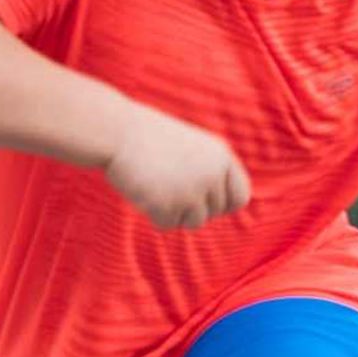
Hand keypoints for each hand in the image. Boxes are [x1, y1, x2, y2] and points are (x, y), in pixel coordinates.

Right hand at [101, 106, 250, 230]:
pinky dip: (153, 214)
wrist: (117, 132)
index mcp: (221, 156)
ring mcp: (192, 191)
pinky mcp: (168, 205)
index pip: (240, 197)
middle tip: (166, 186)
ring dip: (174, 212)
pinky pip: (167, 225)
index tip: (203, 201)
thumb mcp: (190, 148)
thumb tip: (218, 208)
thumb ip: (208, 172)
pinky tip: (143, 191)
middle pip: (213, 213)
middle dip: (191, 207)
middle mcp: (213, 175)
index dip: (222, 204)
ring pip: (193, 223)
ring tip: (155, 186)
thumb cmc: (148, 137)